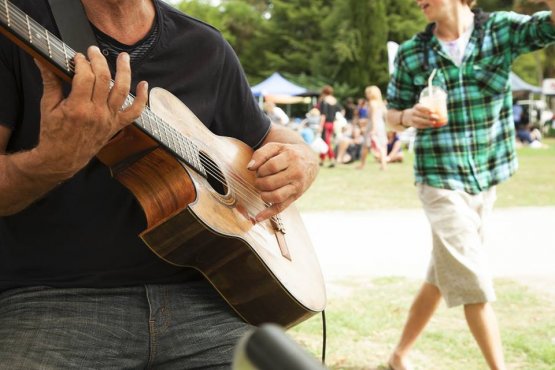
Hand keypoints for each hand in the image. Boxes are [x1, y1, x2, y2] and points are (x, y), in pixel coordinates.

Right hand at [33, 46, 147, 180]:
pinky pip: (134, 112)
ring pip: (122, 91)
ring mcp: (109, 119)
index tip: (78, 57)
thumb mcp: (47, 107)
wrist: (62, 159)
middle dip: (99, 61)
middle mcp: (96, 113)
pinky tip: (144, 84)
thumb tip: (41, 60)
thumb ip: (50, 82)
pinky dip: (142, 99)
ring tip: (124, 57)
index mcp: (77, 108)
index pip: (85, 77)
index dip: (82, 63)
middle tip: (94, 50)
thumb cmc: (53, 133)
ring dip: (125, 72)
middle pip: (103, 80)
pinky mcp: (116, 126)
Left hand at [248, 142, 318, 221]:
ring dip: (263, 195)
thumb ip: (261, 154)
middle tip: (259, 180)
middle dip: (260, 183)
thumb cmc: (288, 153)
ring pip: (277, 196)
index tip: (259, 170)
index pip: (271, 166)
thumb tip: (249, 168)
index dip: (261, 170)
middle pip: (272, 182)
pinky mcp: (295, 197)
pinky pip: (281, 207)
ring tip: (262, 190)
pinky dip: (268, 213)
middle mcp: (296, 174)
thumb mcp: (277, 147)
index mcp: (291, 158)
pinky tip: (257, 218)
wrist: (310, 161)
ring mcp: (297, 187)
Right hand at [403, 104, 440, 128]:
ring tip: (434, 123)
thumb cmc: (418, 111)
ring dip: (427, 122)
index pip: (421, 107)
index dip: (427, 109)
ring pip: (420, 121)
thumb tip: (442, 110)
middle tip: (437, 117)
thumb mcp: (421, 107)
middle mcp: (413, 112)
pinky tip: (430, 126)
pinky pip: (419, 125)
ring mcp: (412, 119)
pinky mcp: (412, 124)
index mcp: (416, 107)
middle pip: (421, 115)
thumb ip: (428, 109)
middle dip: (429, 116)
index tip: (433, 111)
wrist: (406, 116)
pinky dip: (425, 126)